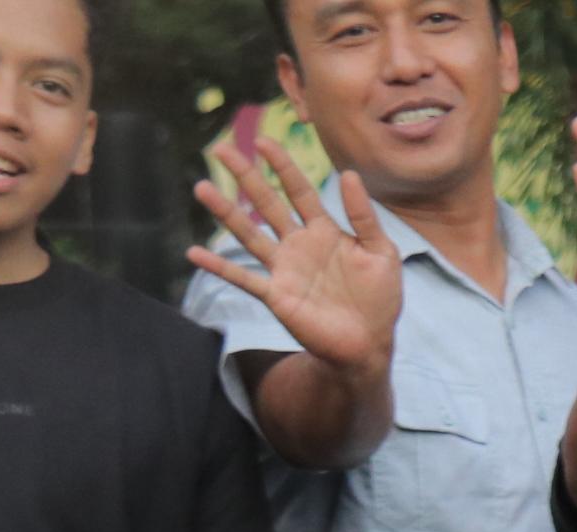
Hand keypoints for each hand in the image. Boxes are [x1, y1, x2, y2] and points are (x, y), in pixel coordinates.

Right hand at [188, 147, 402, 381]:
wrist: (370, 345)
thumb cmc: (379, 300)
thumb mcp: (382, 254)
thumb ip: (364, 217)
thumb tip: (349, 174)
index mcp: (324, 231)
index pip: (299, 191)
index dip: (282, 166)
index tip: (263, 141)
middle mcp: (298, 245)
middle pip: (267, 203)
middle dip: (245, 176)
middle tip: (221, 149)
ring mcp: (284, 269)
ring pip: (249, 234)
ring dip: (225, 212)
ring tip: (202, 188)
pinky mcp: (276, 295)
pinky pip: (243, 278)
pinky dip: (219, 266)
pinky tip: (193, 253)